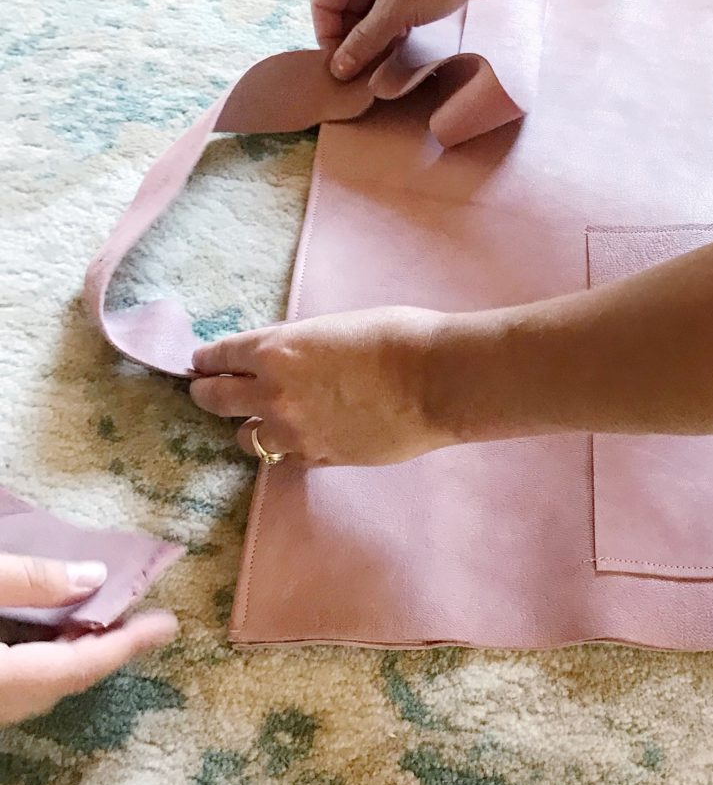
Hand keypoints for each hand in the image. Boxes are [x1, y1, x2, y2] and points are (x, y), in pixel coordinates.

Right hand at [0, 554, 177, 725]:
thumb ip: (31, 581)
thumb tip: (94, 576)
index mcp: (3, 680)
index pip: (79, 666)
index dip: (128, 643)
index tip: (168, 625)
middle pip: (64, 680)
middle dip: (107, 649)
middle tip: (144, 620)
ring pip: (40, 687)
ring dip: (75, 654)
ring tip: (105, 618)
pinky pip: (18, 685)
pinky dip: (44, 658)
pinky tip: (48, 632)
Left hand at [190, 308, 455, 466]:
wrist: (437, 381)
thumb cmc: (396, 337)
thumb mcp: (332, 326)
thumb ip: (296, 346)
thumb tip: (281, 359)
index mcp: (275, 350)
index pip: (217, 356)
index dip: (206, 359)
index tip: (202, 362)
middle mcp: (272, 394)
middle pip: (213, 400)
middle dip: (206, 392)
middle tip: (208, 390)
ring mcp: (294, 432)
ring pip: (245, 437)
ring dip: (249, 424)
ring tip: (263, 418)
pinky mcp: (319, 458)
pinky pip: (285, 456)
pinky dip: (286, 445)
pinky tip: (301, 434)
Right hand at [311, 0, 496, 80]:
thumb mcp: (394, 15)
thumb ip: (363, 44)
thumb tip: (339, 69)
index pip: (322, 1)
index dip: (327, 35)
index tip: (341, 63)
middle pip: (344, 6)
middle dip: (352, 37)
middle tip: (363, 67)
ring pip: (367, 8)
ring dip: (372, 34)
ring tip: (382, 59)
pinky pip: (387, 4)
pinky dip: (389, 25)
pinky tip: (399, 43)